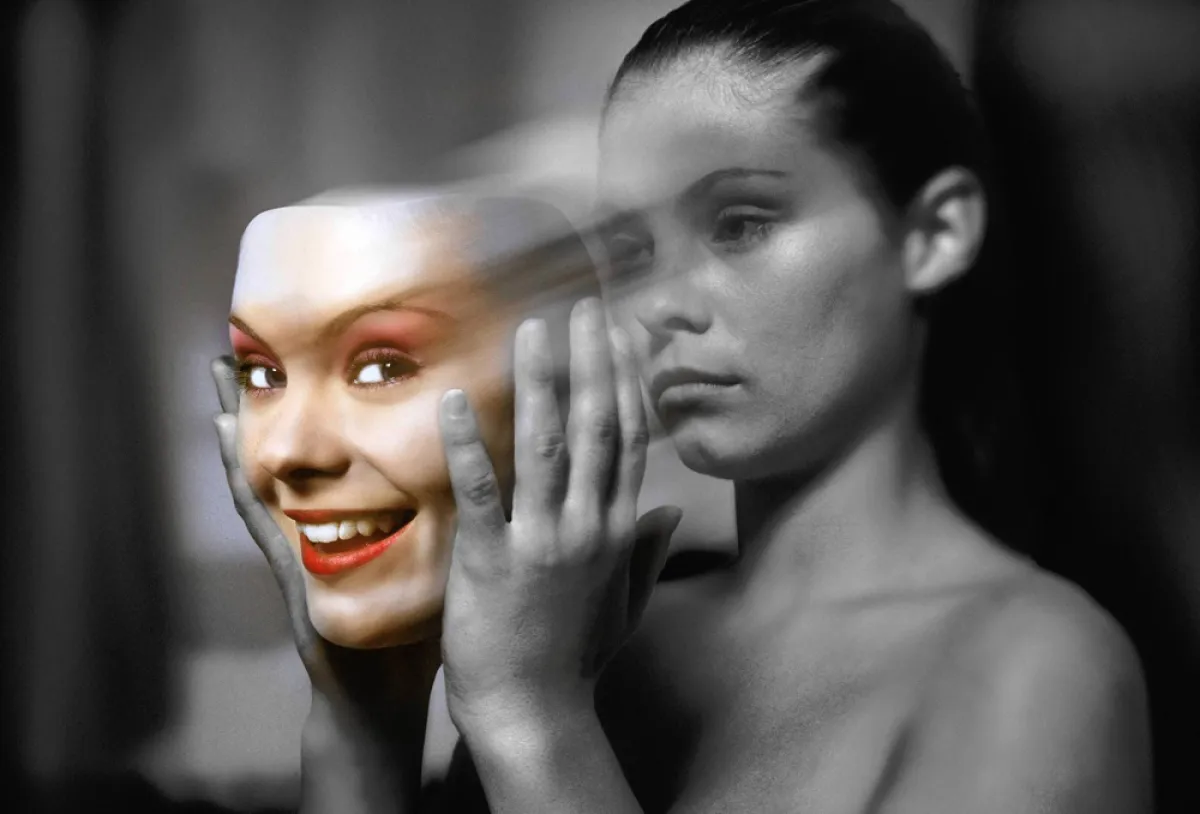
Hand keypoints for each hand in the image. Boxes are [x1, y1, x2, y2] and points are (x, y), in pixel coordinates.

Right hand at [210, 357, 439, 719]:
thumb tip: (499, 473)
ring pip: (266, 477)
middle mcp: (319, 528)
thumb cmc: (412, 633)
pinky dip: (246, 487)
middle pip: (294, 456)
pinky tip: (233, 451)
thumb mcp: (433, 567)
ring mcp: (298, 549)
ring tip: (220, 380)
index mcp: (356, 523)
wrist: (386, 696)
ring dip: (242, 432)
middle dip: (275, 404)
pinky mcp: (291, 577)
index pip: (342, 455)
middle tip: (246, 347)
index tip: (327, 354)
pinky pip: (263, 524)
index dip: (331, 409)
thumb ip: (449, 523)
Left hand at [437, 298, 681, 738]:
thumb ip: (648, 554)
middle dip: (594, 362)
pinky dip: (468, 443)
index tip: (621, 336)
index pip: (628, 441)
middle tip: (585, 308)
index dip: (625, 382)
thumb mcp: (626, 605)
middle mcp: (588, 526)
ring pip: (546, 447)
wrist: (534, 712)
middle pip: (596, 428)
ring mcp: (541, 541)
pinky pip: (480, 490)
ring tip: (534, 328)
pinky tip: (455, 398)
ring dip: (542, 382)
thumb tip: (670, 513)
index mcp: (618, 531)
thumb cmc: (575, 658)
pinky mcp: (491, 560)